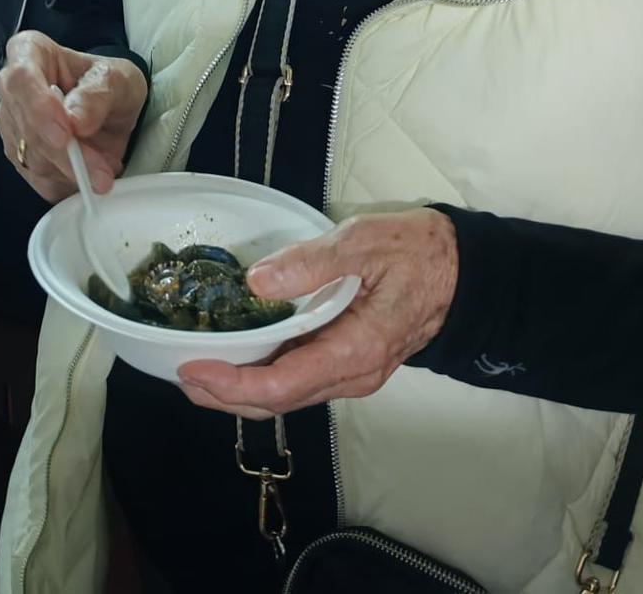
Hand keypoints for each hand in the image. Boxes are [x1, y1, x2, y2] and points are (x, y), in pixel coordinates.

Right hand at [0, 31, 146, 202]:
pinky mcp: (20, 157)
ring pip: (30, 158)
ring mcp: (12, 125)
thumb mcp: (117, 79)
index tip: (65, 134)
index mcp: (30, 52)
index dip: (38, 109)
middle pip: (25, 126)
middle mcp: (13, 89)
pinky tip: (89, 176)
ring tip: (105, 171)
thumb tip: (75, 121)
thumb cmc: (109, 82)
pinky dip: (67, 184)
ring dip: (70, 172)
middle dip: (64, 154)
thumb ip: (97, 96)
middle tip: (101, 173)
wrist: (112, 109)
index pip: (21, 78)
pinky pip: (38, 180)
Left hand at [177, 210, 459, 419]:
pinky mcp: (349, 362)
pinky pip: (300, 381)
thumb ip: (312, 262)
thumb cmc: (417, 252)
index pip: (283, 384)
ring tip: (199, 372)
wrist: (461, 270)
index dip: (233, 384)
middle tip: (182, 376)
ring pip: (289, 396)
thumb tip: (259, 282)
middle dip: (226, 395)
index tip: (194, 368)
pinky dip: (263, 377)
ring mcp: (353, 373)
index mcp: (357, 349)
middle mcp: (354, 374)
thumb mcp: (364, 241)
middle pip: (279, 401)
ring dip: (241, 390)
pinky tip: (240, 360)